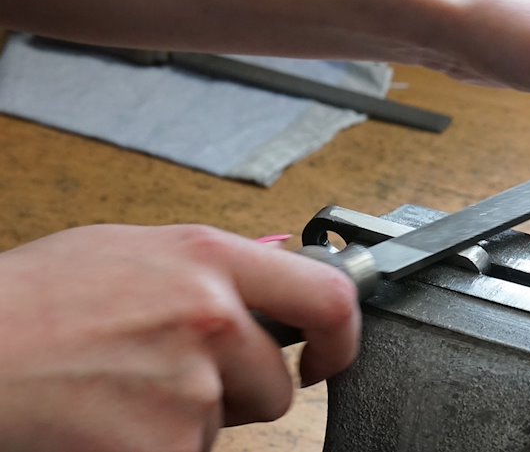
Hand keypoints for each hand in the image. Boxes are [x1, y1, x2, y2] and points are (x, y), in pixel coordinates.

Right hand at [0, 224, 358, 451]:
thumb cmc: (34, 300)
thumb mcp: (130, 251)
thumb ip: (215, 261)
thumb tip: (280, 252)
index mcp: (208, 258)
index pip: (328, 296)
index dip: (342, 337)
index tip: (327, 357)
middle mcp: (212, 315)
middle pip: (275, 384)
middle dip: (237, 393)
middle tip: (172, 378)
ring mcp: (191, 384)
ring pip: (226, 425)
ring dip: (191, 421)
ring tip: (125, 390)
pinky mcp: (167, 444)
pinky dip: (156, 447)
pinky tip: (109, 420)